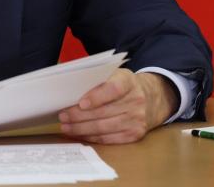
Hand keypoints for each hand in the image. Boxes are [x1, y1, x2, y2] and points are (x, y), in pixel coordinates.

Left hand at [57, 70, 178, 143]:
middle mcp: (136, 100)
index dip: (96, 97)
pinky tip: (80, 134)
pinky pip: (110, 138)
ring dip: (82, 128)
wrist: (151, 99)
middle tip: (63, 116)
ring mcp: (137, 119)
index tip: (81, 103)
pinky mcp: (135, 134)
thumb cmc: (123, 85)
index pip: (113, 89)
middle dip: (79, 116)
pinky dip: (92, 137)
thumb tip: (70, 89)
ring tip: (66, 126)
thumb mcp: (115, 74)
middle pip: (104, 112)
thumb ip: (97, 79)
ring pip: (104, 127)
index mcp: (129, 81)